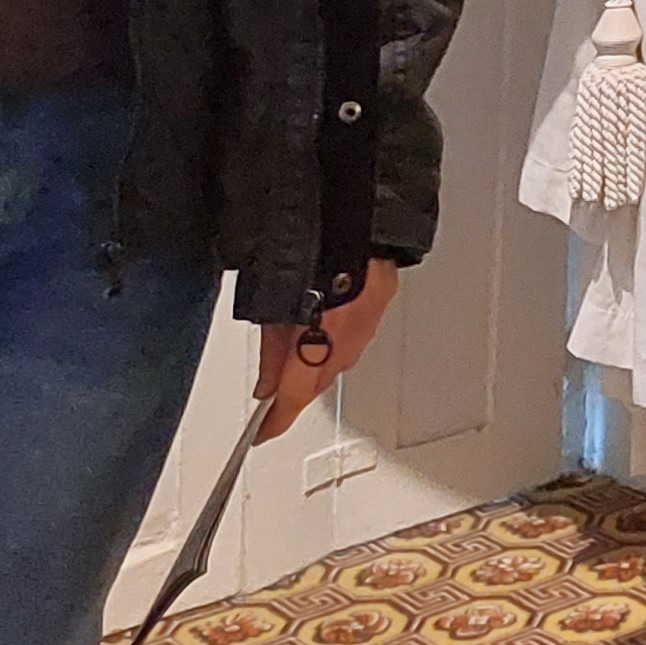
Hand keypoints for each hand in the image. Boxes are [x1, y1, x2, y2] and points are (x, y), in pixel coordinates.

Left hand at [257, 259, 400, 443]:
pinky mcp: (381, 305)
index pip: (294, 398)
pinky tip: (327, 323)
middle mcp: (348, 339)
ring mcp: (368, 323)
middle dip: (295, 387)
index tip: (264, 433)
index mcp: (319, 340)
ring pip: (340, 361)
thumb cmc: (312, 248)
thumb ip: (271, 349)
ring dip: (318, 361)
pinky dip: (339, 338)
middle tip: (272, 382)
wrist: (357, 211)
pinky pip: (358, 336)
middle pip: (318, 382)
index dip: (277, 421)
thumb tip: (266, 383)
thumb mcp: (272, 306)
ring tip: (298, 343)